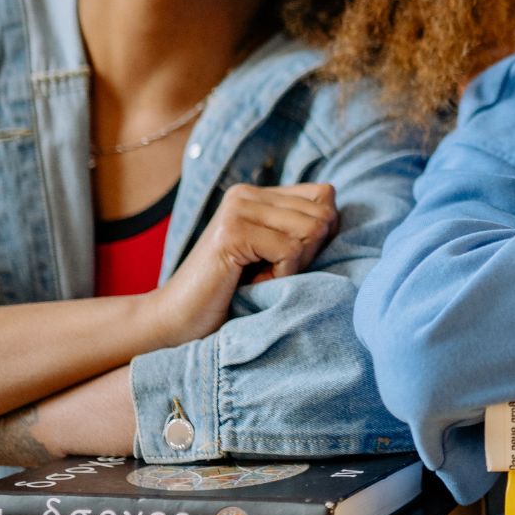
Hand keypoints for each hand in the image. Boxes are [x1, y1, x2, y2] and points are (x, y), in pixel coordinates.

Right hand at [145, 182, 338, 343]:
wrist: (177, 321)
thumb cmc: (232, 294)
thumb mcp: (275, 256)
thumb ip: (302, 230)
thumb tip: (337, 214)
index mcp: (257, 194)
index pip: (325, 195)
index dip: (321, 234)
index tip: (289, 260)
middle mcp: (246, 194)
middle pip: (324, 213)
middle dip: (310, 253)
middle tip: (274, 273)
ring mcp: (237, 210)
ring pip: (312, 230)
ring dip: (296, 265)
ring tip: (263, 277)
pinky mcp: (232, 232)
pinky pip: (290, 250)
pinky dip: (283, 276)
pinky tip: (254, 283)